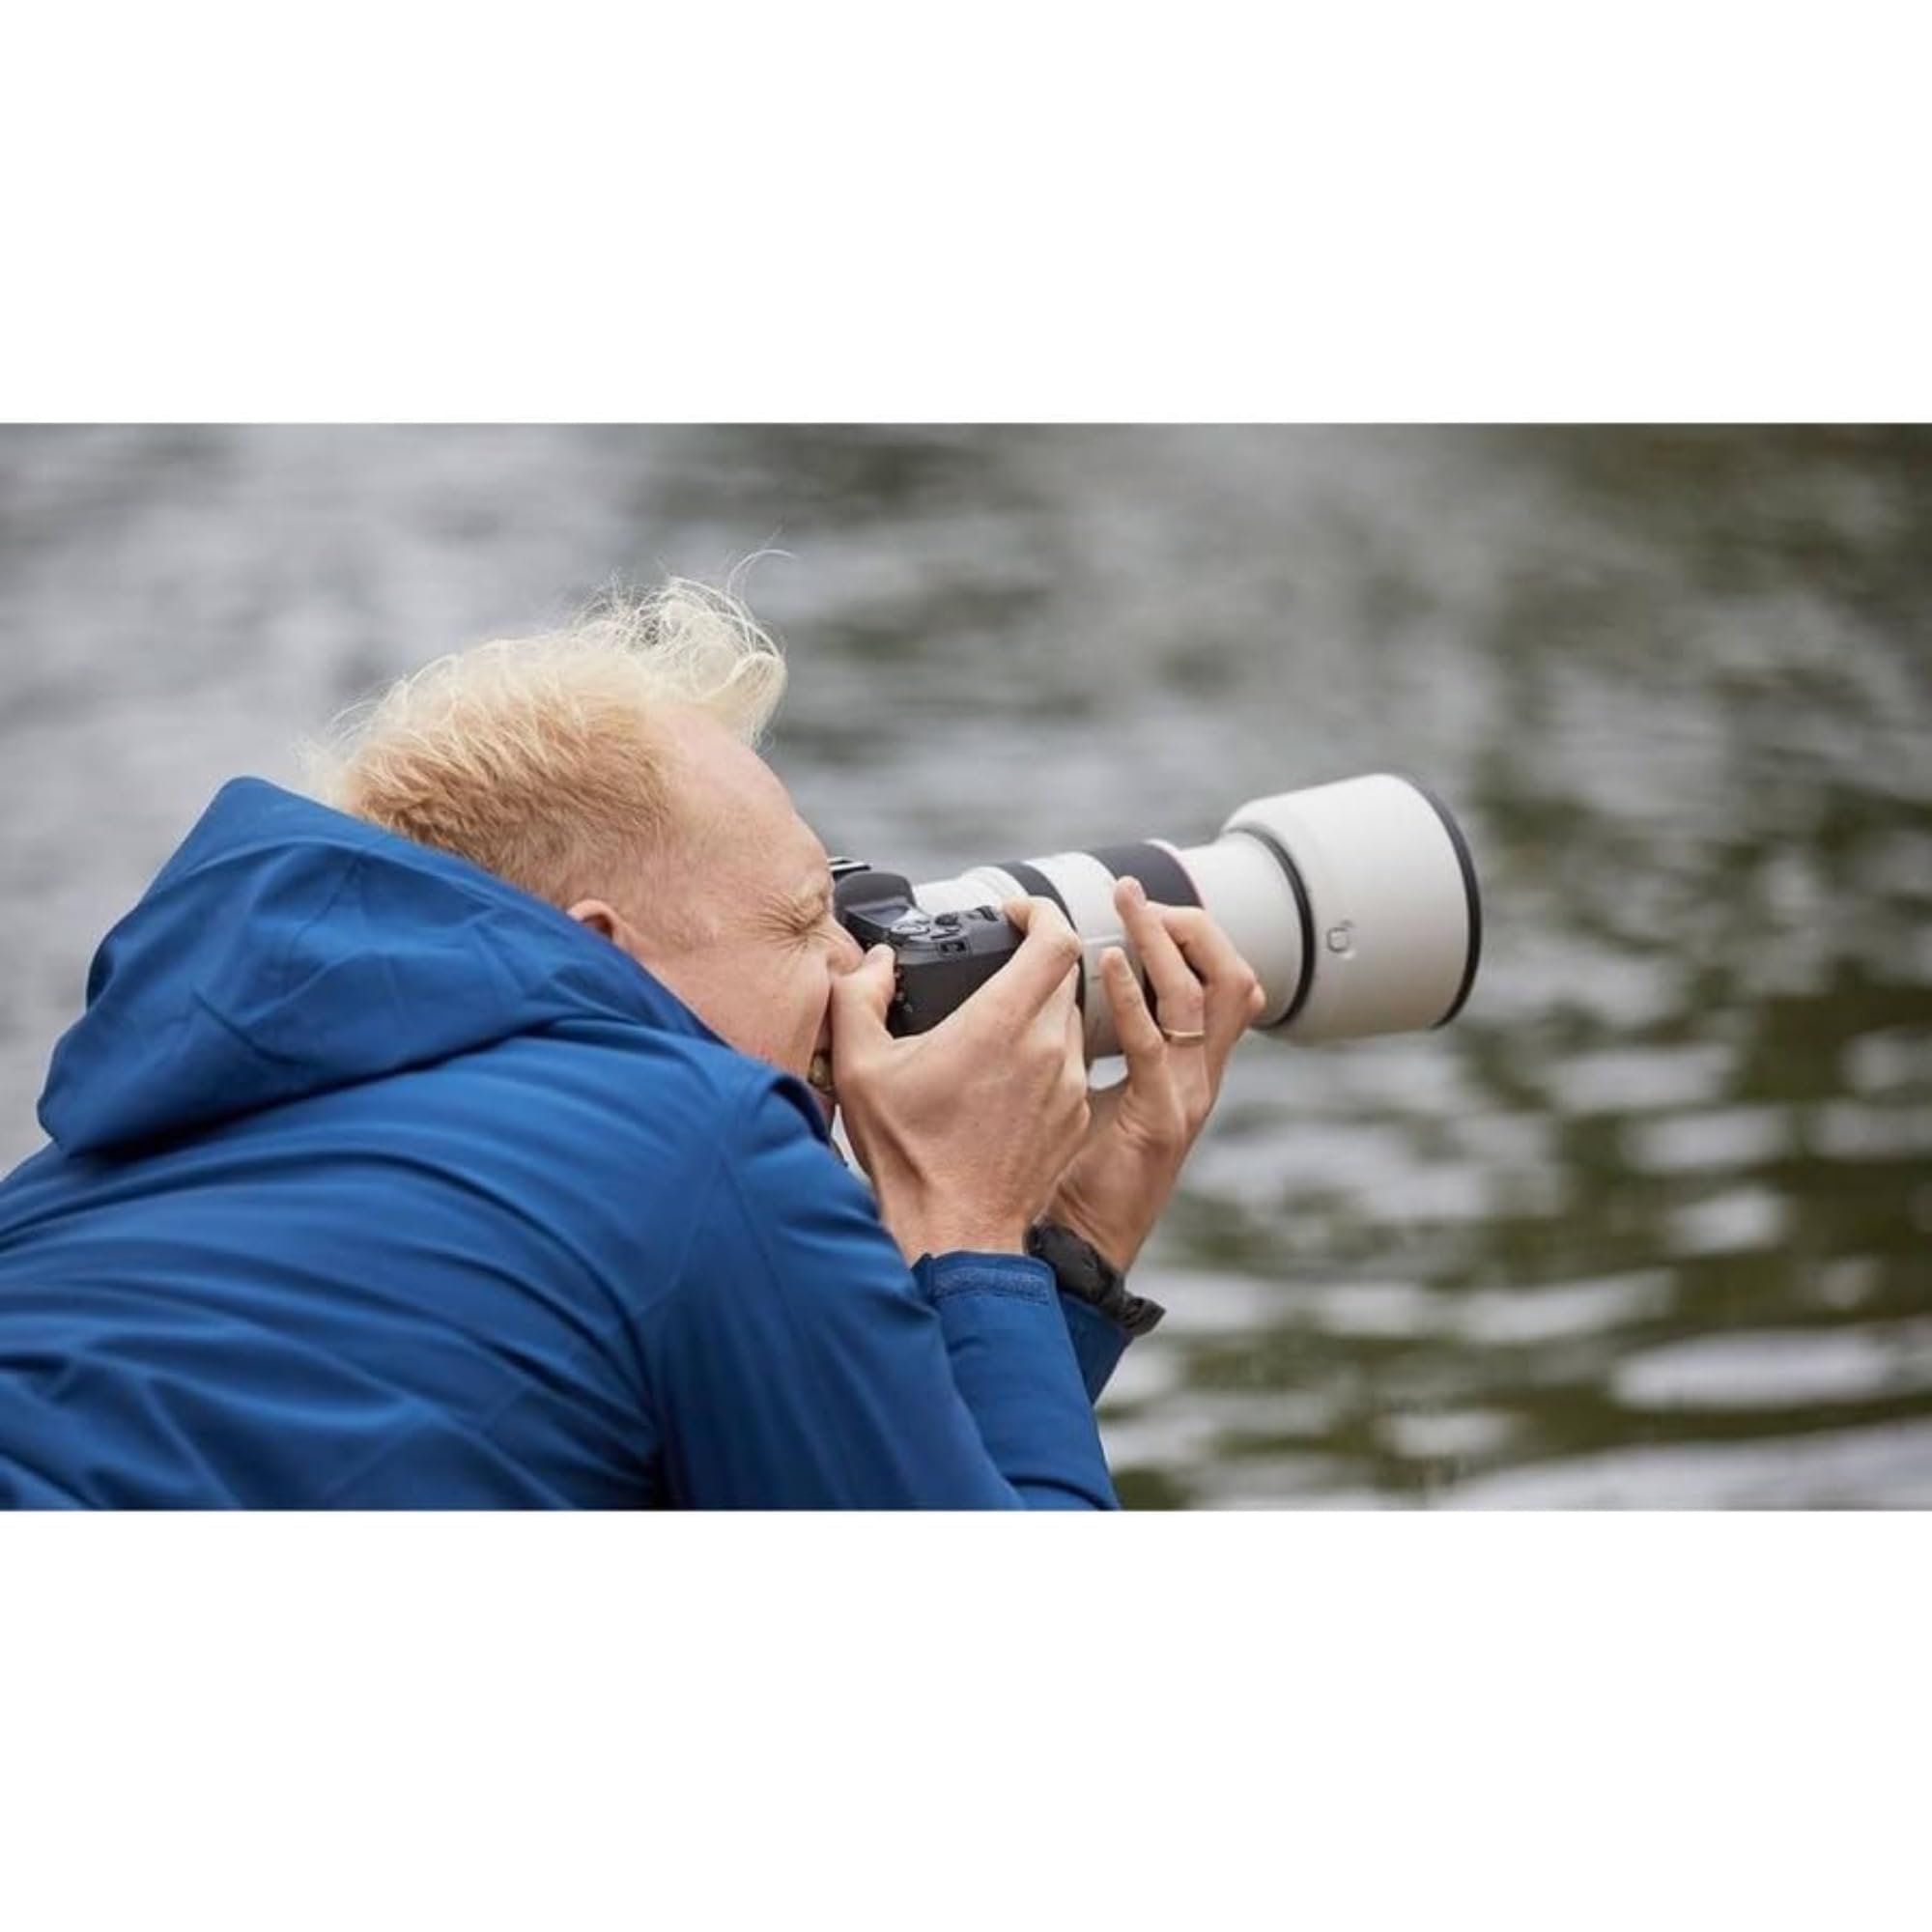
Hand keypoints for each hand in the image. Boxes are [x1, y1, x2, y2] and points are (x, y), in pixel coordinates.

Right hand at [830, 896, 1090, 1262]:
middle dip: (1033, 961)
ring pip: (1070, 1019)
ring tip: (993, 1030)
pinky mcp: (1075, 1117)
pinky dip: (1047, 1056)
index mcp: (1001, 1024)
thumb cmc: (908, 1155)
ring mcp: (1068, 1085)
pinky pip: (1073, 1064)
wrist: (953, 1232)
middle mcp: (1048, 1048)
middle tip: (994, 969)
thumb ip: (859, 996)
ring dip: (1040, 1011)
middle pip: (1064, 974)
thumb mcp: (859, 1066)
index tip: (1015, 914)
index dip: (1040, 912)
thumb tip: (878, 964)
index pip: (1057, 938)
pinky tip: (1005, 1079)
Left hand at [1042, 876, 1265, 1271]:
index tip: (1139, 903)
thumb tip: (1054, 988)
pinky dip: (1136, 997)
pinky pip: (1157, 1045)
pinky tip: (1110, 966)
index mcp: (1186, 1067)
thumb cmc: (1071, 1172)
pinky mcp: (1159, 1121)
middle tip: (1134, 896)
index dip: (1191, 936)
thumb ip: (1087, 1042)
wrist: (1076, 1246)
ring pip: (1206, 998)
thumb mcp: (1087, 1089)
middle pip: (1232, 979)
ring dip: (1164, 943)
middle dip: (1190, 926)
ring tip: (1126, 909)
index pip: (1219, 984)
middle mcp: (1197, 1078)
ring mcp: (1186, 1098)